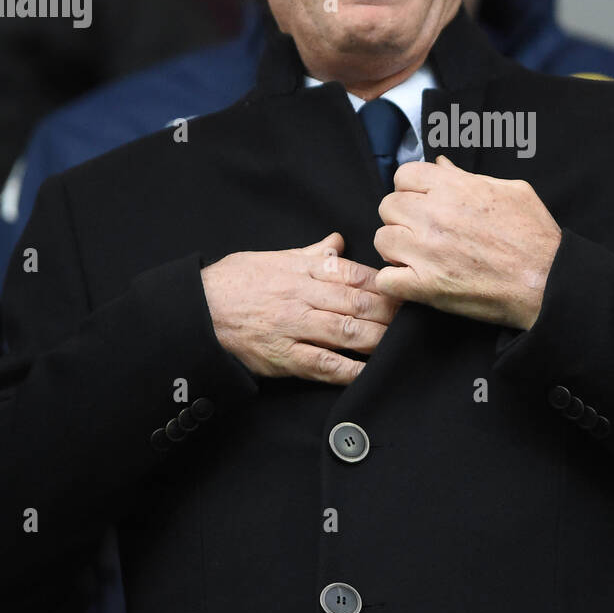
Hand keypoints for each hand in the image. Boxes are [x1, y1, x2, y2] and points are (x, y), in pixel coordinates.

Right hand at [200, 232, 400, 384]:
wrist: (198, 309)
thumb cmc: (236, 281)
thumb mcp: (274, 258)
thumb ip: (312, 253)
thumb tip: (339, 240)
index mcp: (304, 270)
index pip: (355, 274)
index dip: (385, 284)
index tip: (406, 288)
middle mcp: (304, 296)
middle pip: (359, 303)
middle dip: (390, 312)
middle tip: (415, 318)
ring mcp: (295, 327)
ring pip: (348, 332)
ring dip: (379, 339)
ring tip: (399, 343)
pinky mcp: (285, 357)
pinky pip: (325, 364)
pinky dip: (351, 370)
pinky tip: (369, 372)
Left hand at [374, 156, 560, 329]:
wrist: (548, 280)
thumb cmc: (535, 236)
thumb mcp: (510, 191)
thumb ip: (468, 176)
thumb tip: (440, 164)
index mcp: (453, 188)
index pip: (403, 175)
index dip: (410, 189)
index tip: (422, 203)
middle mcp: (434, 215)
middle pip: (388, 206)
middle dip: (402, 218)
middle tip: (421, 232)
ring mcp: (427, 251)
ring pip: (382, 240)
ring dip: (396, 249)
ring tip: (418, 257)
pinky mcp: (426, 286)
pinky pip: (386, 280)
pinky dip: (395, 283)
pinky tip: (414, 282)